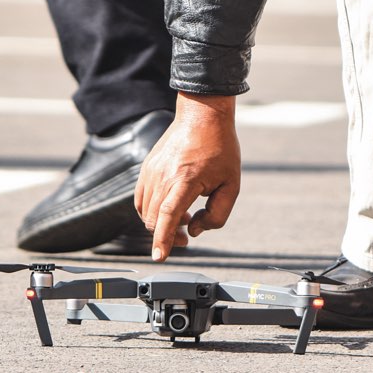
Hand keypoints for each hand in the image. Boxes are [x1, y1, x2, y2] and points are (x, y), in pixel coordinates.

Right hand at [135, 92, 239, 261]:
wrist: (202, 115)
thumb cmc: (220, 148)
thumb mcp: (232, 184)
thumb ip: (217, 215)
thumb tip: (194, 230)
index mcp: (185, 179)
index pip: (167, 215)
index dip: (162, 239)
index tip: (159, 257)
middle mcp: (163, 175)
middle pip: (154, 218)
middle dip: (165, 236)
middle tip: (184, 239)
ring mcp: (152, 170)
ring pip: (145, 210)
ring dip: (159, 223)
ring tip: (182, 220)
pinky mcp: (147, 167)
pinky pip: (141, 197)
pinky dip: (151, 210)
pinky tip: (170, 207)